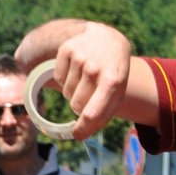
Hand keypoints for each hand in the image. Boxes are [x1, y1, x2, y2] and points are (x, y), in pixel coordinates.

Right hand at [45, 23, 131, 140]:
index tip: (77, 135)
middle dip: (80, 107)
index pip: (92, 112)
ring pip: (66, 92)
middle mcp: (95, 68)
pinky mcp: (66, 50)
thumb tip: (83, 134)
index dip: (83, 128)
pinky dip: (65, 79)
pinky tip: (77, 69)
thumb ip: (104, 114)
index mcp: (113, 82)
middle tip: (88, 96)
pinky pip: (58, 78)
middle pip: (76, 105)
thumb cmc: (113, 72)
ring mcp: (80, 58)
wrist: (108, 39)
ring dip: (73, 91)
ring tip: (86, 79)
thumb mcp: (117, 92)